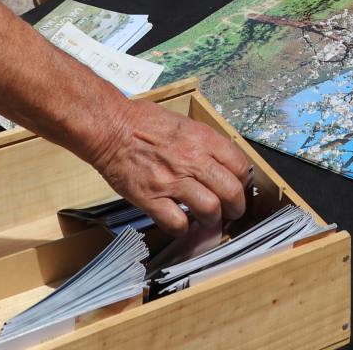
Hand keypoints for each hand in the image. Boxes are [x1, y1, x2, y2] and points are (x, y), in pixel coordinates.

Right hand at [84, 98, 250, 235]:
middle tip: (231, 212)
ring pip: (209, 210)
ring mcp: (171, 180)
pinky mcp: (151, 197)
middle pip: (231, 192)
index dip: (242, 181)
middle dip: (236, 207)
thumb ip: (204, 142)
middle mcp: (191, 159)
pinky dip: (182, 229)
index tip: (238, 188)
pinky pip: (177, 223)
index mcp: (202, 138)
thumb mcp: (183, 123)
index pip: (239, 165)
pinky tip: (179, 224)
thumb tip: (222, 161)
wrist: (110, 128)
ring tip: (207, 220)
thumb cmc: (143, 122)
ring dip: (212, 220)